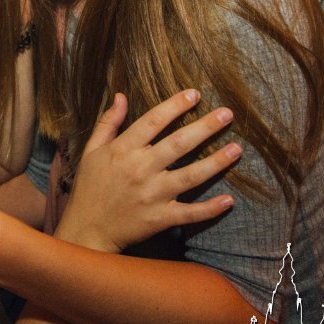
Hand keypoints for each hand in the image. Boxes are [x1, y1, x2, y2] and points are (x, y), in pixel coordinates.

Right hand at [54, 91, 239, 253]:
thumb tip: (121, 96)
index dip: (175, 105)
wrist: (87, 229)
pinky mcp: (160, 218)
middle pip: (179, 144)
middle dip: (205, 127)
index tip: (195, 94)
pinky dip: (210, 209)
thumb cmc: (89, 188)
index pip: (153, 121)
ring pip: (191, 176)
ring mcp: (152, 195)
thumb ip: (108, 123)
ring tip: (237, 148)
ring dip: (216, 162)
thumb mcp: (91, 151)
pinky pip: (189, 213)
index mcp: (123, 150)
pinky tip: (229, 200)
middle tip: (227, 113)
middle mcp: (140, 169)